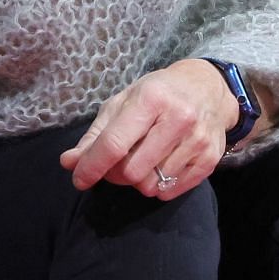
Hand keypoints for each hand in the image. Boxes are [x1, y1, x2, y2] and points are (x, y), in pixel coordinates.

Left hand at [58, 59, 237, 199]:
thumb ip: (95, 135)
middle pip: (132, 171)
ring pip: (151, 184)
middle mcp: (178, 119)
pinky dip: (157, 186)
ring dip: (138, 180)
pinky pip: (171, 191)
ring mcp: (197, 140)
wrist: (208, 88)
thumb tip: (69, 163)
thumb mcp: (123, 103)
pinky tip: (159, 166)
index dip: (92, 166)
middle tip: (117, 163)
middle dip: (116, 174)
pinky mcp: (210, 159)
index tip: (79, 179)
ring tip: (141, 160)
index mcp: (151, 99)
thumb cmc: (158, 94)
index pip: (115, 144)